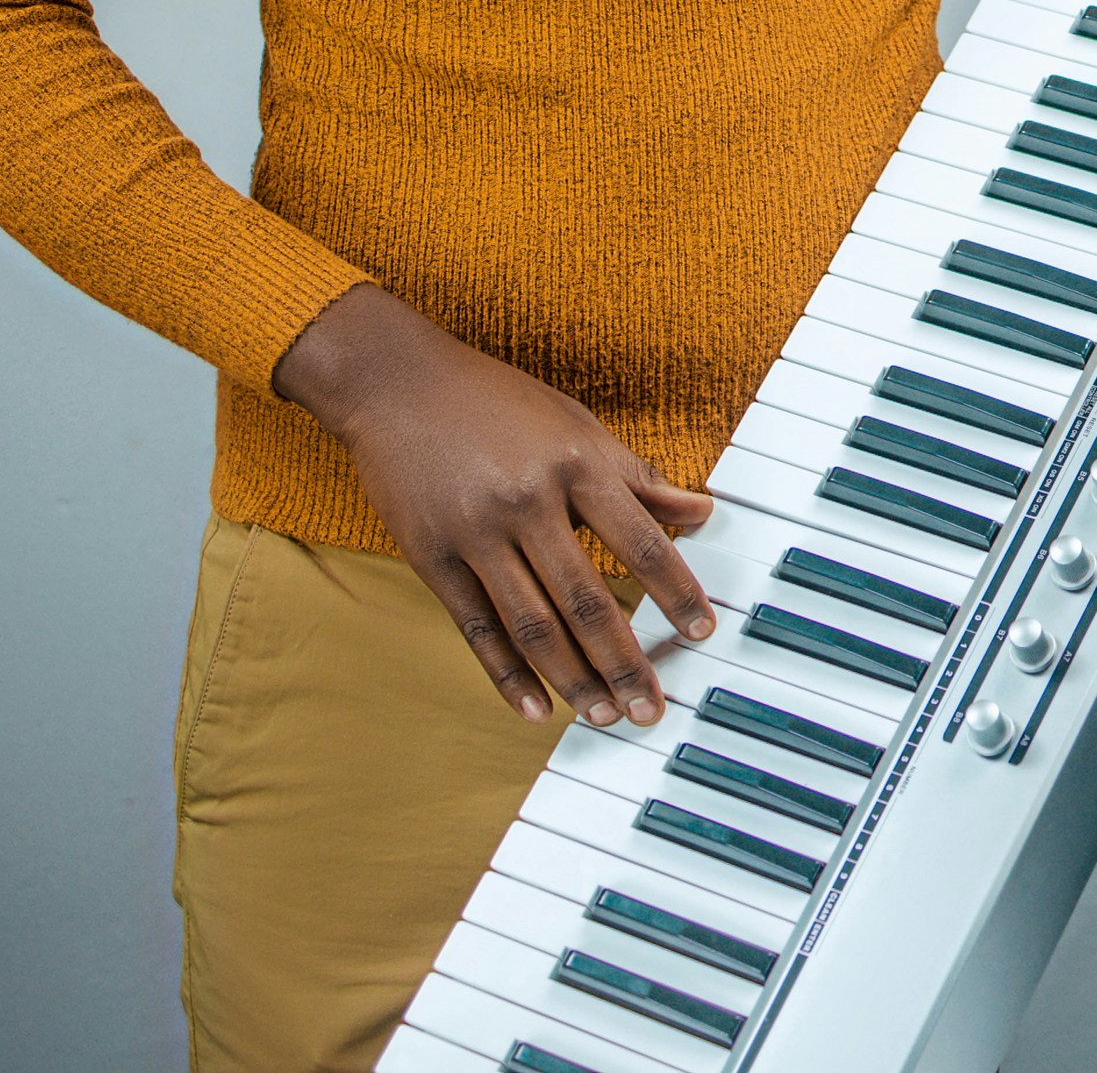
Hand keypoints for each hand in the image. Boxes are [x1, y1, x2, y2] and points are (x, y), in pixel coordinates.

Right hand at [273, 284, 717, 729]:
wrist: (394, 381)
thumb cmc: (493, 399)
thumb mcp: (574, 423)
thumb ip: (635, 475)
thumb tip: (699, 511)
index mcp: (574, 462)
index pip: (640, 541)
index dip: (676, 592)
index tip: (702, 631)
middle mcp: (528, 499)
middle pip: (587, 599)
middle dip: (625, 662)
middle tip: (651, 708)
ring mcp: (476, 532)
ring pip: (533, 625)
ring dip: (574, 679)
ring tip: (603, 715)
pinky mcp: (432, 557)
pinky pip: (476, 629)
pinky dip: (506, 674)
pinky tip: (534, 708)